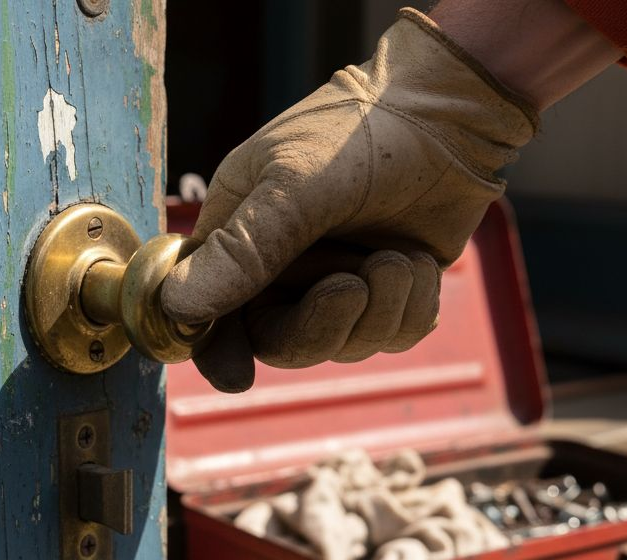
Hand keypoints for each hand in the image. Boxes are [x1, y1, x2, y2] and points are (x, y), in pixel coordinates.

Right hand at [161, 9, 536, 392]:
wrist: (449, 114)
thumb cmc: (360, 131)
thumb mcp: (294, 184)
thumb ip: (242, 249)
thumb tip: (177, 307)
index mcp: (238, 235)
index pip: (209, 311)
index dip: (217, 350)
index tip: (236, 378)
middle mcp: (283, 268)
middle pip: (281, 343)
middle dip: (322, 324)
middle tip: (352, 284)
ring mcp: (338, 282)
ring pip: (344, 345)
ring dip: (379, 308)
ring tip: (398, 256)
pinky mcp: (390, 293)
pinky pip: (393, 336)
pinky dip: (412, 307)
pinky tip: (420, 264)